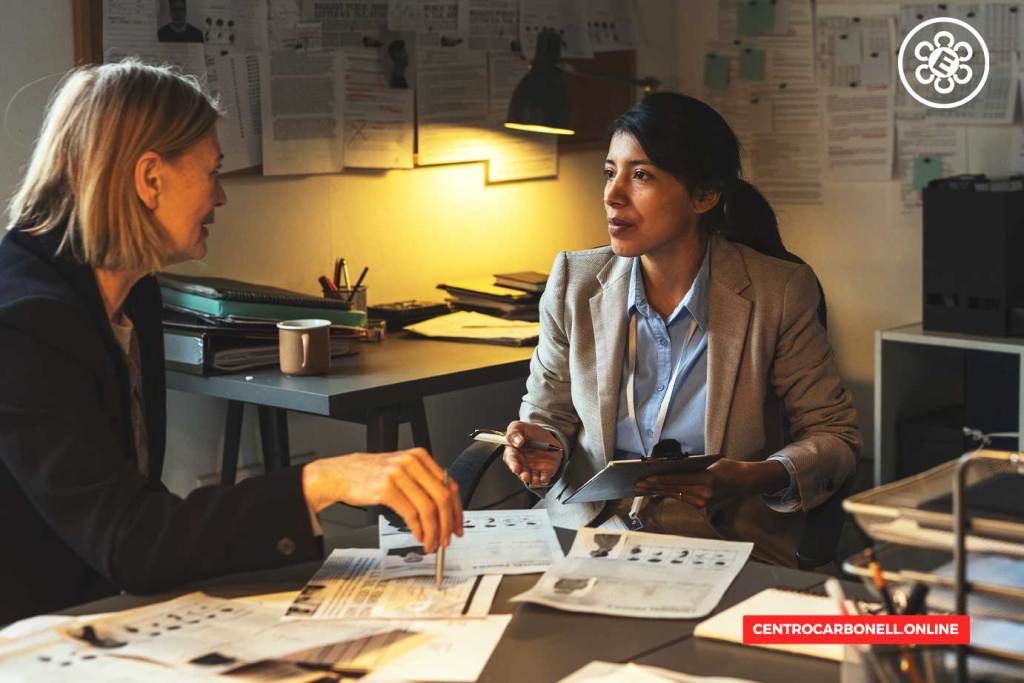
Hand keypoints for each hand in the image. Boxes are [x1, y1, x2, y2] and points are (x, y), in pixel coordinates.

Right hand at [302, 448, 462, 552]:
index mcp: (419, 456)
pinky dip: (418, 529)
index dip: (457, 509)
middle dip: (448, 523)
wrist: (338, 475)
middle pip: (442, 497)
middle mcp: (411, 462)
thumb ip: (421, 482)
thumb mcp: (399, 470)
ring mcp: (398, 474)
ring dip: (433, 531)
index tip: (458, 525)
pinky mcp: (386, 488)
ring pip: (428, 508)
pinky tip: (418, 536)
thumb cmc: (367, 475)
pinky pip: (411, 514)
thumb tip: (444, 509)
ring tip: (431, 543)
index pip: (449, 484)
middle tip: (447, 539)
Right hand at [502, 420, 562, 486]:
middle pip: (521, 472)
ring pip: (532, 477)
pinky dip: (544, 479)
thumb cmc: (529, 432)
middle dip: (523, 475)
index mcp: (514, 453)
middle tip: (525, 476)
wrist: (546, 436)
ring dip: (533, 480)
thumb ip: (514, 431)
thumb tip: (518, 441)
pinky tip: (544, 479)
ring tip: (535, 479)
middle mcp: (522, 463)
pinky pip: (544, 477)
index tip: (516, 467)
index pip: (511, 459)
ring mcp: (533, 468)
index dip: (513, 464)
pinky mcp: (545, 471)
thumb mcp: (519, 426)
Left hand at [633, 458, 787, 508]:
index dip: (661, 479)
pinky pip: (682, 498)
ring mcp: (703, 501)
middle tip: (637, 484)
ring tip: (642, 489)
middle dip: (654, 487)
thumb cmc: (728, 467)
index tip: (647, 477)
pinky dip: (668, 494)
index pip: (678, 479)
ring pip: (675, 495)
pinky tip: (655, 491)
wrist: (746, 482)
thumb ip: (692, 465)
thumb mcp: (711, 461)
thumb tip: (669, 466)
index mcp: (706, 479)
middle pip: (674, 489)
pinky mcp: (702, 505)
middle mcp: (704, 493)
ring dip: (657, 492)